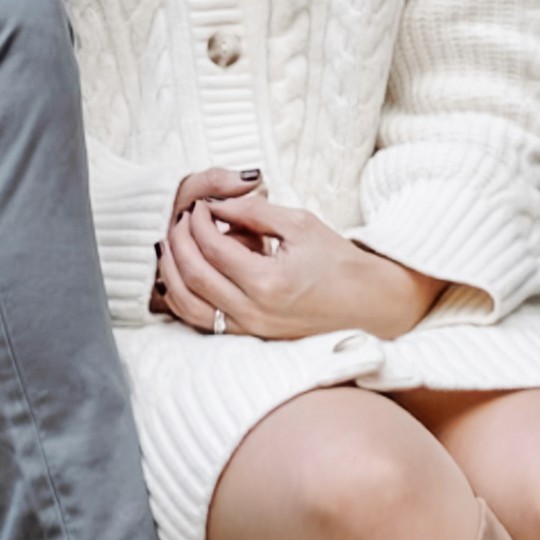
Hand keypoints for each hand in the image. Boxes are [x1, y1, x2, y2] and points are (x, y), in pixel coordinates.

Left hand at [151, 178, 438, 342]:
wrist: (367, 303)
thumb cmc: (338, 261)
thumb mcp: (300, 224)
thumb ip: (253, 211)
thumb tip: (216, 202)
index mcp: (268, 282)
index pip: (212, 248)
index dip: (197, 221)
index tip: (198, 204)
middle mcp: (254, 312)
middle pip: (192, 275)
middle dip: (178, 242)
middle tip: (180, 219)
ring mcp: (250, 330)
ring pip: (188, 304)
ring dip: (171, 272)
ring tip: (171, 244)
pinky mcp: (249, 337)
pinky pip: (201, 321)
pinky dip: (183, 297)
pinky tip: (181, 275)